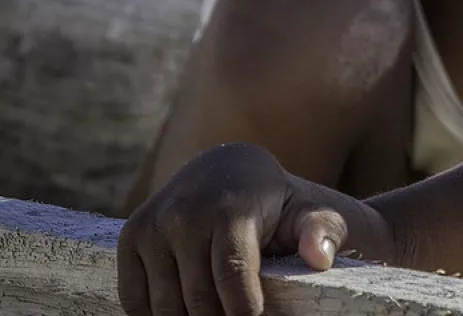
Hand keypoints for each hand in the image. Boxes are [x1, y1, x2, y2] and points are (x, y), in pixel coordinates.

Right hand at [117, 143, 363, 315]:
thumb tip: (320, 259)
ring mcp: (151, 226)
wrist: (227, 169)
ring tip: (221, 310)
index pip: (231, 275)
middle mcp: (183, 214)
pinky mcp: (130, 238)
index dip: (245, 309)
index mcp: (228, 208)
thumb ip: (324, 231)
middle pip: (198, 298)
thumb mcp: (310, 210)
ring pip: (165, 305)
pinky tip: (187, 309)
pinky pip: (135, 300)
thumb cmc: (276, 201)